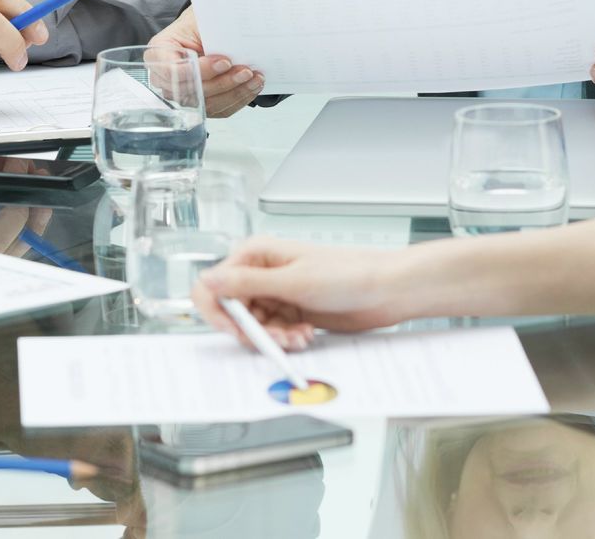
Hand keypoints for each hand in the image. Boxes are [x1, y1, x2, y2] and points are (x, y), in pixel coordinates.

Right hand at [149, 6, 263, 117]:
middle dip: (222, 83)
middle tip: (244, 70)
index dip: (200, 70)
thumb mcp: (199, 18)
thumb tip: (230, 37)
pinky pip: (219, 109)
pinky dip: (238, 99)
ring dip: (234, 92)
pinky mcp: (199, 104)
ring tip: (254, 78)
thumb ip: (209, 28)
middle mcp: (165, 78)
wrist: (202, 31)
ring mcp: (182, 94)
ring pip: (207, 104)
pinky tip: (251, 87)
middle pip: (191, 91)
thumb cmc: (197, 23)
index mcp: (158, 53)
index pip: (173, 70)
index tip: (224, 61)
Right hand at [193, 237, 406, 348]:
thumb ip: (247, 284)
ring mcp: (277, 294)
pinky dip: (287, 340)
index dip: (218, 311)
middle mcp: (262, 273)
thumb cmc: (349, 274)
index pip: (214, 285)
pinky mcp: (291, 312)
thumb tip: (208, 280)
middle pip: (234, 312)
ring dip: (274, 338)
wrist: (387, 290)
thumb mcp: (294, 281)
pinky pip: (274, 334)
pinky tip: (306, 335)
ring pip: (255, 327)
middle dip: (254, 331)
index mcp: (256, 254)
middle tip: (279, 338)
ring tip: (300, 336)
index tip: (236, 330)